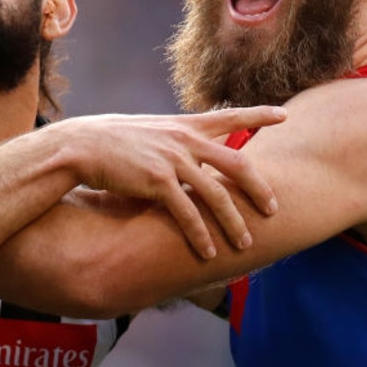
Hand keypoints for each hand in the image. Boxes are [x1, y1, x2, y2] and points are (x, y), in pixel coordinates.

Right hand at [62, 106, 285, 257]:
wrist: (82, 145)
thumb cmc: (112, 141)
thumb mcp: (152, 132)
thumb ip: (176, 141)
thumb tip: (193, 155)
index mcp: (184, 125)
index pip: (231, 115)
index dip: (259, 114)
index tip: (284, 114)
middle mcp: (185, 139)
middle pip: (237, 163)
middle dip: (259, 188)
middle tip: (273, 209)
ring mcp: (173, 159)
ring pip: (216, 194)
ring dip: (233, 222)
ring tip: (245, 243)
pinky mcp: (157, 181)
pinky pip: (188, 212)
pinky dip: (201, 234)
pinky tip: (209, 252)